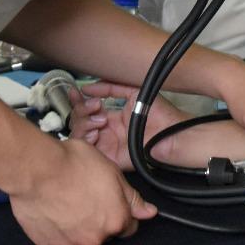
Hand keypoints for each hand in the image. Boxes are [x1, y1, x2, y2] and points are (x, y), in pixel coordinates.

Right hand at [7, 137, 157, 244]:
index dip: (121, 213)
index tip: (110, 202)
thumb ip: (132, 197)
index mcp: (115, 221)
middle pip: (103, 234)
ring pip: (80, 238)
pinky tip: (52, 209)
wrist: (35, 170)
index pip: (128, 227)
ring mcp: (69, 244)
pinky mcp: (46, 244)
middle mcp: (95, 239)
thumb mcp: (112, 172)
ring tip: (66, 201)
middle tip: (85, 196)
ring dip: (77, 225)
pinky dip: (56, 228)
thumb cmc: (74, 164)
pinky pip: (57, 239)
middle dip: (98, 219)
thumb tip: (149, 212)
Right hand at [69, 81, 189, 170]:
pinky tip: (97, 132)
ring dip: (84, 123)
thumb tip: (88, 87)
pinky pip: (87, 150)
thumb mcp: (133, 92)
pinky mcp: (107, 157)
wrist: (169, 132)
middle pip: (78, 121)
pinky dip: (86, 139)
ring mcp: (105, 144)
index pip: (86, 110)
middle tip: (96, 106)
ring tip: (101, 120)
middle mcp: (105, 131)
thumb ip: (111, 87)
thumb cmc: (158, 114)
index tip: (75, 92)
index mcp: (110, 118)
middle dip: (82, 110)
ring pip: (78, 134)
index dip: (78, 101)